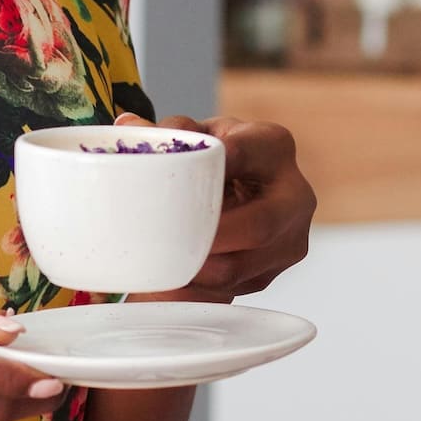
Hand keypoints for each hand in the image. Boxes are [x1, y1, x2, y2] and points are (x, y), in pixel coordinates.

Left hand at [113, 111, 315, 301]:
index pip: (243, 154)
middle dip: (210, 238)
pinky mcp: (272, 271)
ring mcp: (289, 238)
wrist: (243, 183)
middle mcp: (294, 194)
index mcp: (272, 146)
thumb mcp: (199, 132)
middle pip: (258, 225)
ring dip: (200, 273)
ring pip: (244, 266)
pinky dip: (198, 292)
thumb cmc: (219, 154)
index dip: (212, 168)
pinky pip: (234, 289)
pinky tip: (170, 288)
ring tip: (161, 269)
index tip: (182, 179)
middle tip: (169, 240)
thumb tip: (127, 127)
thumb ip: (168, 132)